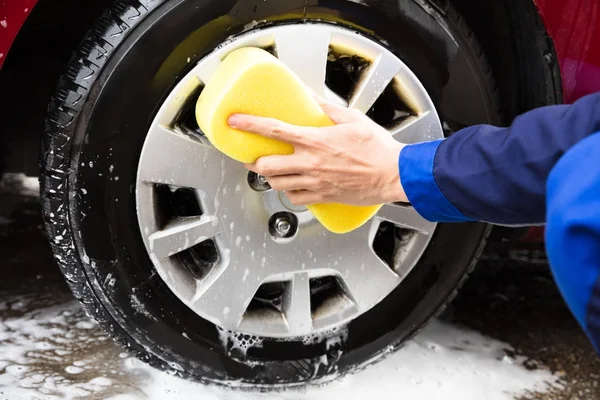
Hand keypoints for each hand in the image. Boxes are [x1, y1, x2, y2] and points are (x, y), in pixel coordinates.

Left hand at [227, 98, 407, 205]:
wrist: (393, 175)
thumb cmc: (378, 150)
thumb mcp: (353, 120)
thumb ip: (329, 109)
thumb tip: (314, 99)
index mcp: (315, 141)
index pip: (273, 129)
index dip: (249, 124)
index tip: (235, 122)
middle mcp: (310, 164)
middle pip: (266, 165)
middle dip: (255, 161)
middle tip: (254, 156)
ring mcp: (314, 183)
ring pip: (277, 184)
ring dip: (270, 177)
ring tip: (271, 171)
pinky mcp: (322, 197)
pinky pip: (295, 198)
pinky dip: (290, 192)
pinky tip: (293, 186)